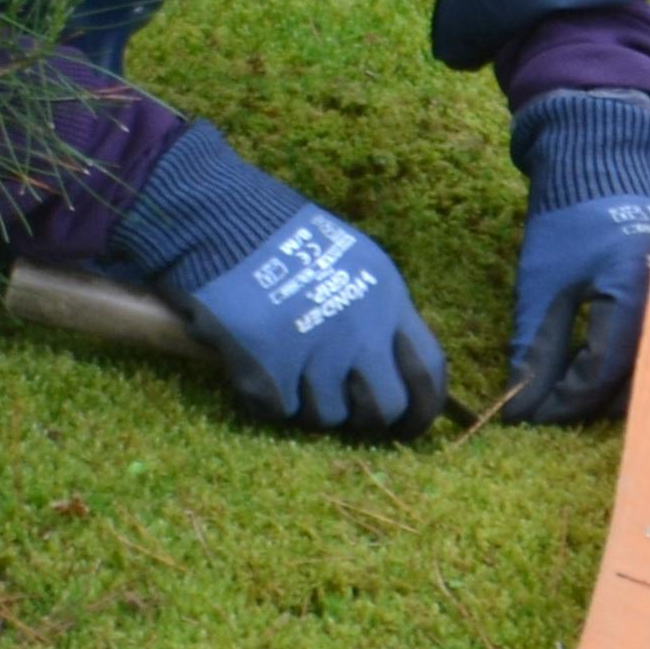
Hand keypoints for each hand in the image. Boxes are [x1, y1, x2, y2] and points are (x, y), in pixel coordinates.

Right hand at [102, 124, 447, 436]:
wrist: (220, 223)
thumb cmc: (288, 242)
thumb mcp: (355, 263)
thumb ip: (380, 316)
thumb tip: (398, 374)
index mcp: (386, 299)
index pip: (428, 372)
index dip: (423, 409)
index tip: (408, 425)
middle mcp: (358, 330)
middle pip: (384, 408)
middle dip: (365, 417)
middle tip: (343, 407)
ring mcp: (314, 353)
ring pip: (329, 417)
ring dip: (309, 404)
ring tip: (288, 367)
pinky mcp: (268, 370)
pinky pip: (280, 411)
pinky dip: (268, 397)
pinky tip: (257, 363)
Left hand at [504, 193, 649, 423]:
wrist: (603, 174)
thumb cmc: (568, 224)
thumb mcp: (541, 287)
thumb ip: (536, 350)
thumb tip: (522, 409)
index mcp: (633, 291)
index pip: (602, 369)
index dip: (563, 401)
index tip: (527, 415)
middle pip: (635, 383)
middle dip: (588, 405)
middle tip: (546, 410)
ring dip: (609, 394)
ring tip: (566, 394)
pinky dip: (626, 372)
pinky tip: (595, 376)